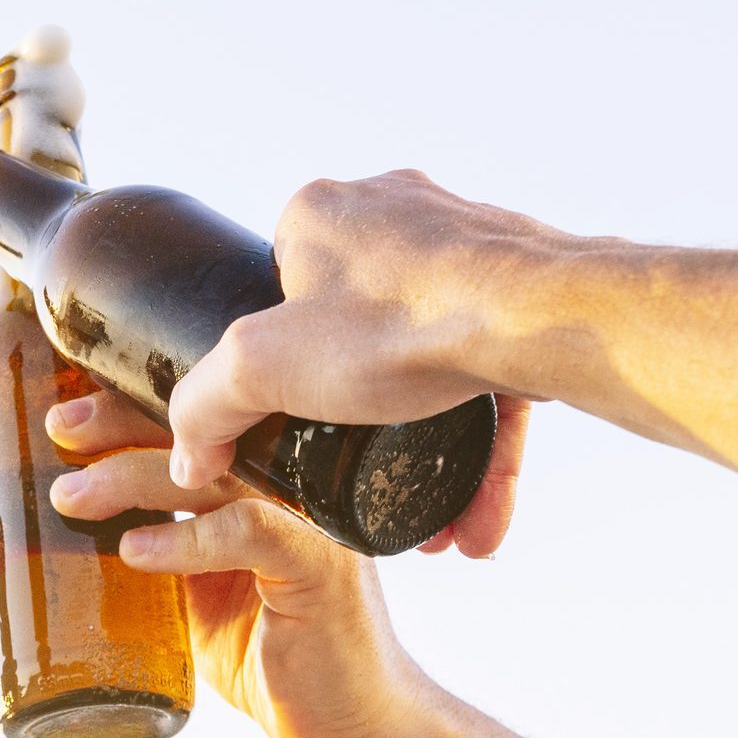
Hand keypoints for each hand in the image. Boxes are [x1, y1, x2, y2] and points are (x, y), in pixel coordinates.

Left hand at [47, 391, 430, 737]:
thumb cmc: (276, 659)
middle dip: (122, 423)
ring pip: (216, 472)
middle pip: (204, 431)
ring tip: (74, 496)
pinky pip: (247, 531)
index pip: (195, 428)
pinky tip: (135, 550)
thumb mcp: (199, 596)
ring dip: (134, 478)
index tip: (67, 418)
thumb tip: (78, 523)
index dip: (129, 412)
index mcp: (265, 487)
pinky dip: (185, 540)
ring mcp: (311, 522)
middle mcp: (292, 490)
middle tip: (61, 430)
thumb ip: (161, 550)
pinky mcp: (321, 565)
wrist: (353, 726)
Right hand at [167, 170, 559, 556]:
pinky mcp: (524, 290)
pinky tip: (479, 523)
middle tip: (363, 485)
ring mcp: (466, 246)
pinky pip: (492, 377)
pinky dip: (483, 450)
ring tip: (430, 526)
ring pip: (429, 360)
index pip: (277, 291)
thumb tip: (189, 460)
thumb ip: (206, 409)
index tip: (297, 426)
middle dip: (362, 423)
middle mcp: (394, 212)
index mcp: (320, 213)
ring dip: (428, 450)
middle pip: (355, 331)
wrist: (548, 320)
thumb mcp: (262, 366)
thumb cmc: (402, 325)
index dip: (281, 364)